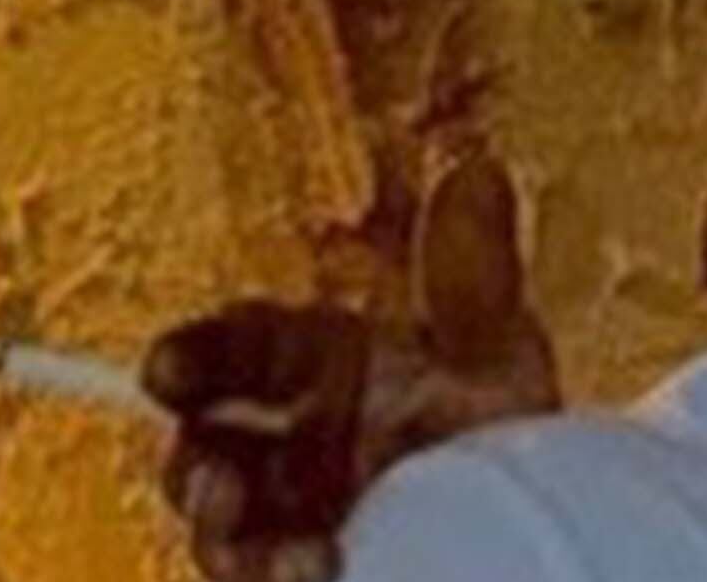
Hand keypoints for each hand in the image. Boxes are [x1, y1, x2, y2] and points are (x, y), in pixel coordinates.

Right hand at [143, 155, 560, 581]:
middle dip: (190, 459)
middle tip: (210, 474)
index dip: (196, 356)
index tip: (164, 368)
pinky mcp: (310, 569)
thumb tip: (476, 166)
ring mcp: (299, 517)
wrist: (541, 533)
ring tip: (249, 531)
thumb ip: (470, 272)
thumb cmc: (513, 439)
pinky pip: (268, 572)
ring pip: (224, 523)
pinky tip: (315, 566)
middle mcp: (299, 446)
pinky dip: (277, 571)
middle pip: (208, 445)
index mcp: (324, 373)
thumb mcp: (495, 354)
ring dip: (218, 526)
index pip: (242, 351)